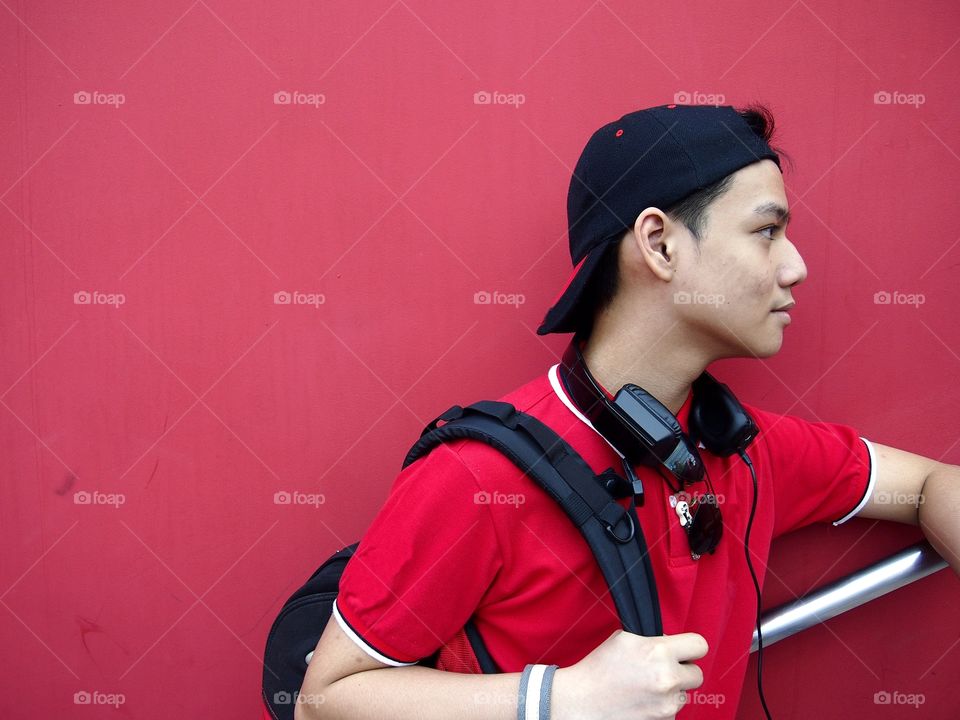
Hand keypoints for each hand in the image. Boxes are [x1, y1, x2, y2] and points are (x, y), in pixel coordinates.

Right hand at [552, 629, 707, 719]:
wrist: (582, 701)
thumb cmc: (599, 669)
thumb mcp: (624, 639)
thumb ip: (653, 639)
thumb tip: (671, 643)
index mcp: (658, 652)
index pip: (700, 645)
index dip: (691, 647)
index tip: (684, 651)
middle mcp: (668, 679)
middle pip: (697, 674)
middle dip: (683, 670)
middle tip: (663, 669)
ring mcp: (667, 704)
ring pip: (684, 694)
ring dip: (671, 691)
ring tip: (645, 687)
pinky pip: (672, 711)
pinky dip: (661, 707)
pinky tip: (642, 701)